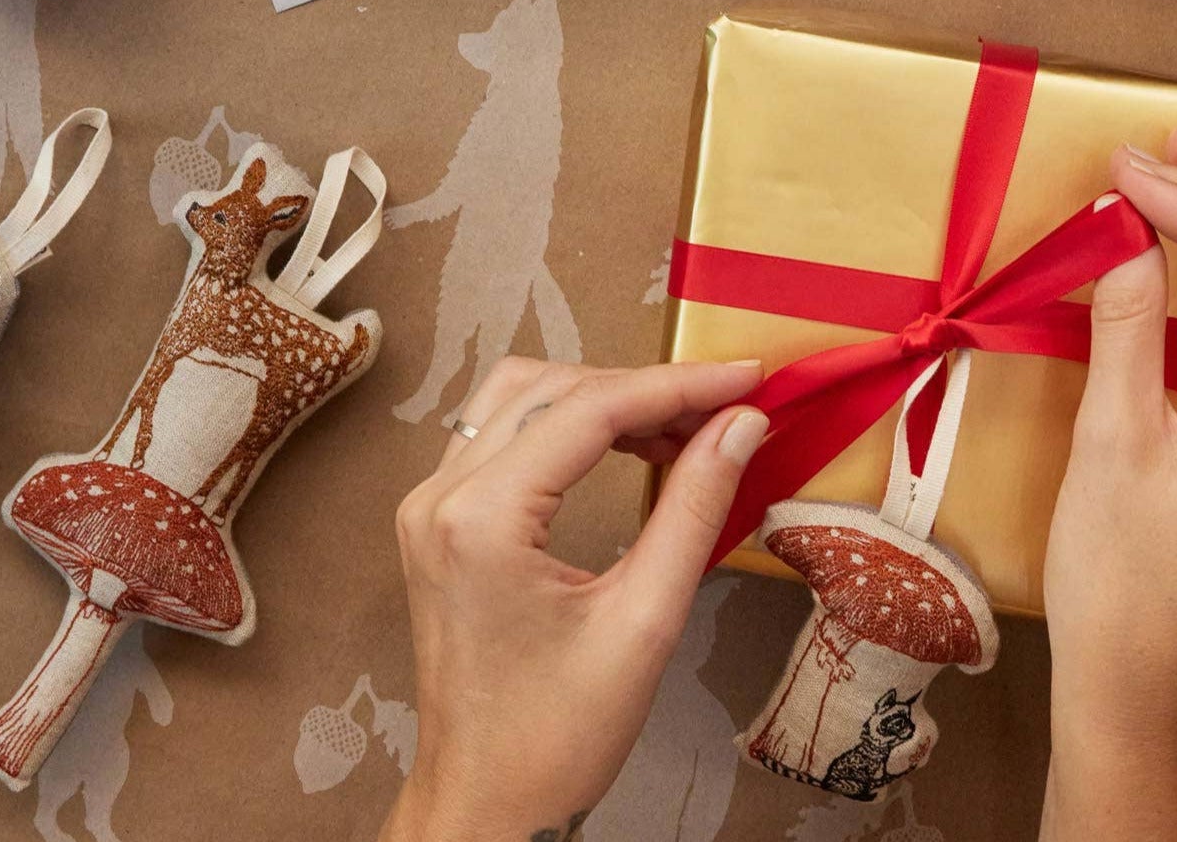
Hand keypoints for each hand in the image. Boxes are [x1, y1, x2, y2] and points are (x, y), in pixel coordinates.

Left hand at [381, 358, 767, 841]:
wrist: (485, 807)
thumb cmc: (557, 736)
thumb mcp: (644, 623)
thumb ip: (695, 509)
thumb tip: (741, 425)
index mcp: (480, 519)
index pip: (591, 409)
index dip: (678, 385)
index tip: (747, 377)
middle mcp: (440, 495)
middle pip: (553, 388)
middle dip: (643, 387)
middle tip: (723, 406)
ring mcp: (429, 504)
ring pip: (521, 396)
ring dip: (602, 396)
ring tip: (680, 425)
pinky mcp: (436, 519)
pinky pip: (502, 433)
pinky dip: (567, 424)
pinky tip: (626, 444)